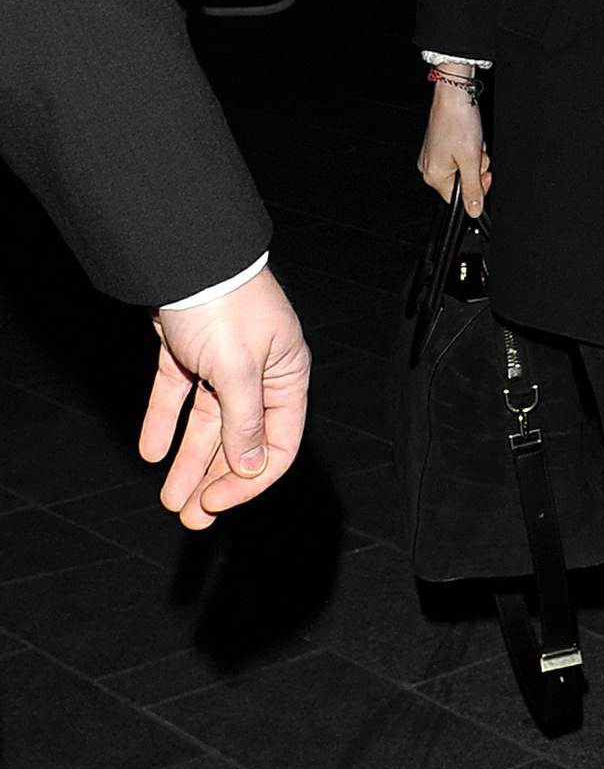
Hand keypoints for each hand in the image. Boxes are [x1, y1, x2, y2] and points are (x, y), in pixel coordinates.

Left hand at [144, 267, 310, 531]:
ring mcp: (222, 363)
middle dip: (214, 480)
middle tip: (190, 516)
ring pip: (207, 424)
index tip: (215, 502)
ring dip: (188, 461)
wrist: (182, 253)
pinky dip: (165, 423)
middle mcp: (258, 373)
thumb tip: (251, 466)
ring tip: (168, 499)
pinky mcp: (188, 351)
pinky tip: (151, 451)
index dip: (249, 479)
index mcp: (286, 376)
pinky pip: (178, 396)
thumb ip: (245, 421)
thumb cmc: (224, 303)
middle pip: (239, 440)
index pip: (278, 443)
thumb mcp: (237, 370)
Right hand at [417, 78, 490, 214]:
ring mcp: (433, 156)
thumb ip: (473, 188)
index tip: (485, 174)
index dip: (476, 189)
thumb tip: (474, 211)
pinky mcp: (438, 145)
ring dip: (474, 157)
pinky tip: (469, 137)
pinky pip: (459, 156)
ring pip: (463, 168)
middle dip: (475, 169)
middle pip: (461, 182)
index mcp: (434, 175)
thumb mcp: (472, 160)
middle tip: (477, 152)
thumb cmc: (459, 122)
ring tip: (472, 141)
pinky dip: (468, 149)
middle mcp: (429, 167)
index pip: (458, 199)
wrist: (453, 94)